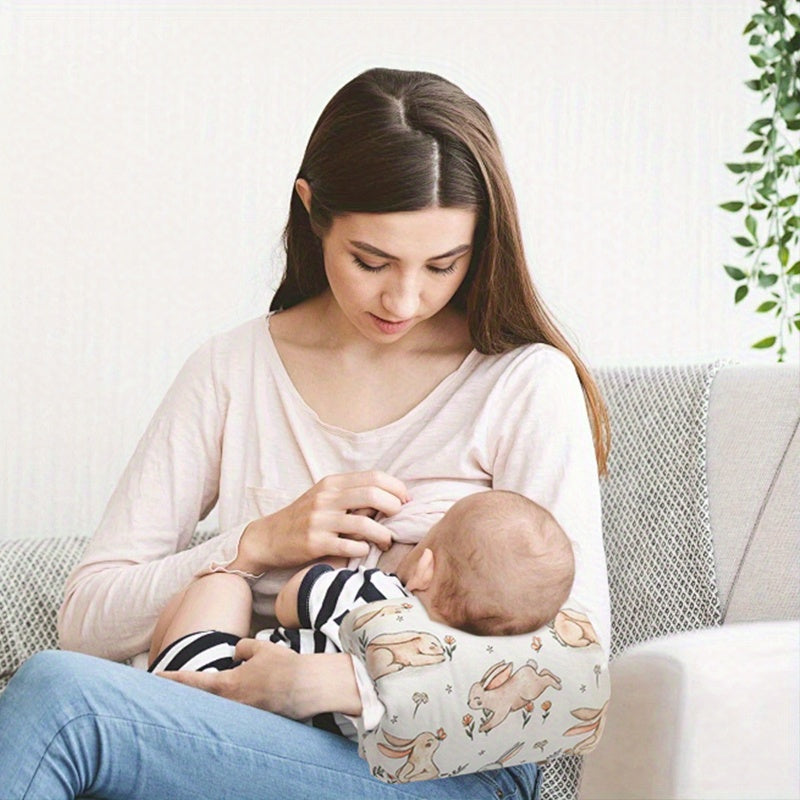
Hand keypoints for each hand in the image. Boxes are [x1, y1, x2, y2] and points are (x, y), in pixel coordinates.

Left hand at [156, 638, 360, 718]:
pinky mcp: (256, 720)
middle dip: (184, 696)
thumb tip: (236, 652)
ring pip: (218, 708)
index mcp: (227, 685)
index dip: (171, 679)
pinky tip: (240, 699)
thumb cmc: (284, 665)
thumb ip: (243, 648)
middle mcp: (231, 704)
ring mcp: (243, 715)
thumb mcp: (261, 648)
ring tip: (200, 697)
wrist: (307, 687)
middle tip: (167, 693)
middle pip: (200, 701)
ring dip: (209, 702)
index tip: (154, 677)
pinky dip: (229, 707)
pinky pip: (236, 712)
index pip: (192, 682)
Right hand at [240, 470, 408, 570]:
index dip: (396, 487)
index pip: (374, 477)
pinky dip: (363, 549)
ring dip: (383, 534)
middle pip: (372, 494)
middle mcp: (326, 498)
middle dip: (394, 506)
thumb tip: (388, 496)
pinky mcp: (315, 543)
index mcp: (332, 483)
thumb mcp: (324, 497)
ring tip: (387, 540)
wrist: (268, 538)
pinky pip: (350, 546)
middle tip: (400, 518)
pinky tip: (364, 550)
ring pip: (365, 523)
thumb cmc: (303, 518)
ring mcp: (320, 521)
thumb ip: (351, 493)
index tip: (405, 500)